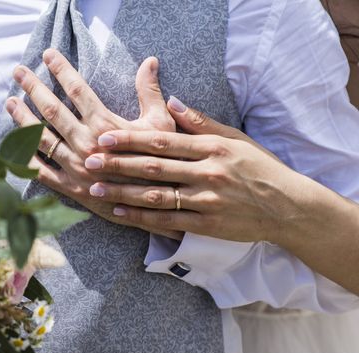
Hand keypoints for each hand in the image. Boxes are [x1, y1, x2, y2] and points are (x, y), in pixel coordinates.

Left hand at [6, 49, 181, 238]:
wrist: (156, 205)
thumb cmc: (161, 163)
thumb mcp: (161, 126)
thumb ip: (150, 93)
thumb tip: (150, 61)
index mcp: (106, 127)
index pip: (78, 91)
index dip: (61, 70)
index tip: (47, 55)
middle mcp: (86, 145)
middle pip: (53, 110)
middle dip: (33, 88)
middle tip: (19, 72)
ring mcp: (75, 168)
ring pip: (41, 139)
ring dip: (23, 118)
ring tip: (10, 102)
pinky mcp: (70, 188)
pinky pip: (41, 172)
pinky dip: (26, 158)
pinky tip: (14, 145)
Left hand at [85, 97, 309, 243]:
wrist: (289, 206)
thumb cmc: (260, 167)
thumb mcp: (235, 138)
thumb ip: (200, 122)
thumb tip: (171, 101)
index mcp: (212, 147)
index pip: (163, 140)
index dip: (131, 138)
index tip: (104, 136)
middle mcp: (207, 172)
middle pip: (154, 167)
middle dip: (118, 163)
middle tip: (89, 160)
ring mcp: (207, 199)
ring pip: (156, 196)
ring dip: (123, 192)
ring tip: (95, 188)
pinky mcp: (207, 224)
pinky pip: (168, 221)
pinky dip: (142, 217)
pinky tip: (119, 212)